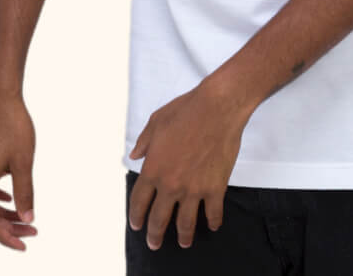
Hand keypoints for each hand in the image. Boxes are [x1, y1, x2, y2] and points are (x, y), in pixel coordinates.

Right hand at [0, 92, 38, 250]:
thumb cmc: (13, 125)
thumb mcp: (24, 161)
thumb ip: (25, 192)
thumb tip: (28, 218)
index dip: (6, 237)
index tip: (25, 245)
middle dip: (7, 228)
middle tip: (32, 233)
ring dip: (2, 213)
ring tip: (25, 219)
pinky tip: (9, 199)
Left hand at [127, 81, 251, 249]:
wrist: (217, 108)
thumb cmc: (186, 111)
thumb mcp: (155, 122)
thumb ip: (144, 143)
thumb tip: (135, 156)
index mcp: (153, 169)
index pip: (139, 201)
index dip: (136, 216)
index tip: (137, 225)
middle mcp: (170, 184)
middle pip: (159, 218)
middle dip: (155, 235)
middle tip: (154, 243)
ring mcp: (194, 189)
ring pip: (185, 222)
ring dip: (183, 235)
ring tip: (183, 242)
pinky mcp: (215, 187)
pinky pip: (213, 212)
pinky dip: (212, 221)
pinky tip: (211, 225)